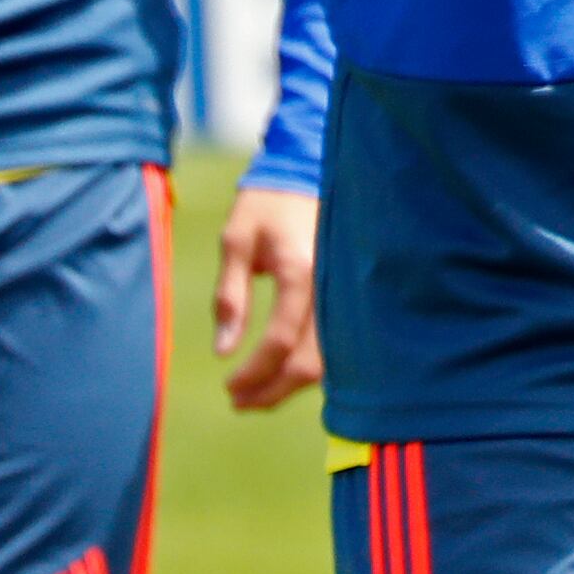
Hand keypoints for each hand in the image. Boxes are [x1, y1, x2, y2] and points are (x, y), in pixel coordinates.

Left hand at [211, 183, 324, 410]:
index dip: (252, 373)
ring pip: (328, 359)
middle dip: (273, 390)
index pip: (279, 340)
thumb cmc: (266, 205)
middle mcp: (331, 287)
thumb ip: (230, 296)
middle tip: (238, 402)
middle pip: (310, 361)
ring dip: (291, 385)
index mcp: (301, 271)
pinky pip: (336, 344)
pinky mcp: (349, 295)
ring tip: (256, 395)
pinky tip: (284, 373)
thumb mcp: (236, 242)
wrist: (309, 171)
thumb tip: (224, 350)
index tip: (228, 386)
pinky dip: (310, 367)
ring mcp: (345, 292)